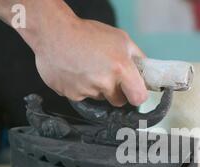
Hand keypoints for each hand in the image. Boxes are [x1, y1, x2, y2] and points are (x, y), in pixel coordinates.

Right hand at [32, 18, 147, 105]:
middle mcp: (104, 82)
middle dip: (116, 92)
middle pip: (118, 101)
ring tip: (88, 68)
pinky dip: (80, 87)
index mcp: (121, 68)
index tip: (133, 92)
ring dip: (97, 88)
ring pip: (99, 98)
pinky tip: (76, 72)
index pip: (138, 98)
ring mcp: (87, 90)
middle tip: (107, 75)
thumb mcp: (120, 38)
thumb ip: (137, 57)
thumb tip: (146, 71)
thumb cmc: (87, 33)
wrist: (53, 32)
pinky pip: (82, 97)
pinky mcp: (71, 94)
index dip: (137, 95)